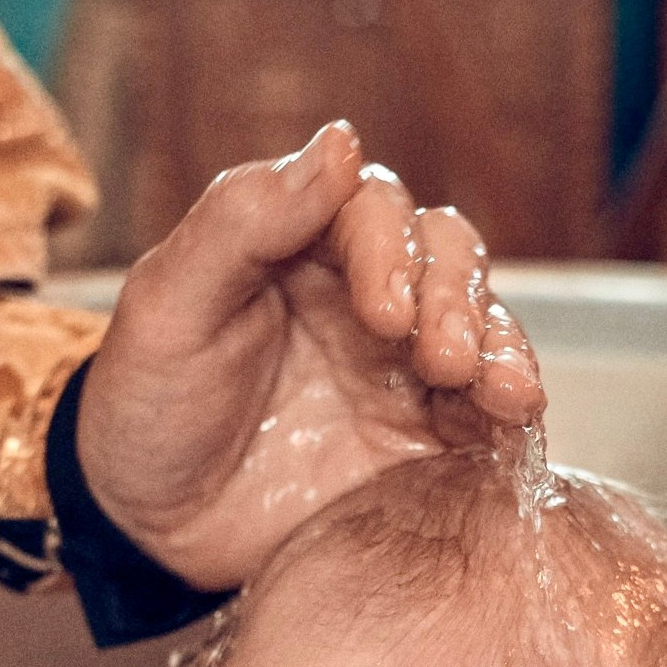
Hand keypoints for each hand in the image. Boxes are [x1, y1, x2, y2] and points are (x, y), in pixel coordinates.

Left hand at [77, 120, 546, 589]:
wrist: (147, 525)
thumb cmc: (148, 401)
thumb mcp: (169, 306)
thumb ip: (242, 221)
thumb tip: (339, 142)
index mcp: (305, 246)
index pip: (375, 212)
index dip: (391, 251)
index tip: (384, 309)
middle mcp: (367, 297)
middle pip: (447, 261)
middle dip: (457, 300)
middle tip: (441, 356)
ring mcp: (403, 369)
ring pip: (482, 329)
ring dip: (499, 350)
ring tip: (501, 392)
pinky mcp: (426, 441)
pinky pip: (489, 415)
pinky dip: (513, 414)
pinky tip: (518, 420)